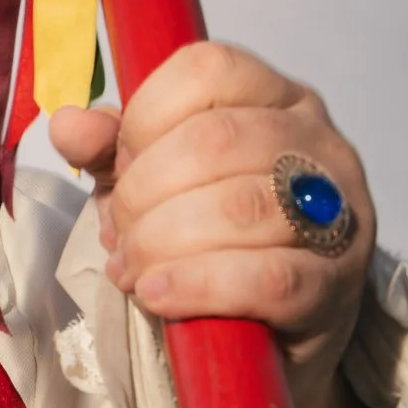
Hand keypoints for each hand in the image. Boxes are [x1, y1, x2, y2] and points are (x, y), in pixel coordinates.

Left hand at [48, 40, 373, 405]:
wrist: (264, 336)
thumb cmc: (209, 242)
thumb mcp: (152, 183)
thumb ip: (110, 149)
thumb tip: (69, 123)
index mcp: (276, 100)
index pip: (207, 70)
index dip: (144, 120)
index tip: (121, 167)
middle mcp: (318, 145)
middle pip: (216, 139)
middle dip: (143, 193)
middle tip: (121, 234)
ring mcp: (338, 215)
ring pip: (238, 207)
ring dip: (162, 242)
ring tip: (135, 270)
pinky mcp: (334, 287)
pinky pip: (265, 276)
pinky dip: (196, 285)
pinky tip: (159, 294)